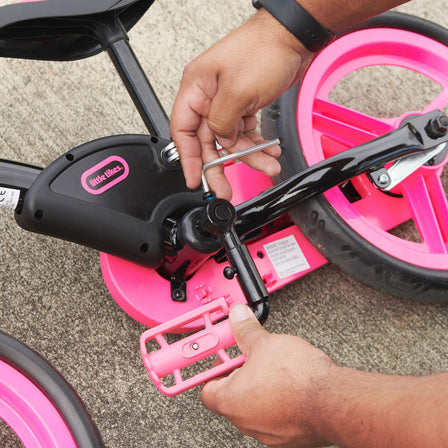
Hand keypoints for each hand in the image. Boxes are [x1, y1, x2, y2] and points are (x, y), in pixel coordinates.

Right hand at [170, 10, 311, 199]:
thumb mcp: (237, 92)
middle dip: (219, 166)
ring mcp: (228, 101)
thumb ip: (221, 123)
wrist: (295, 37)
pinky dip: (257, 143)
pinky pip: (246, 132)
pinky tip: (268, 150)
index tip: (194, 180)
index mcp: (196, 89)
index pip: (182, 130)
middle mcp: (209, 97)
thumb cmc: (264, 50)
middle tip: (224, 188)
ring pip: (231, 140)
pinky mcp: (245, 104)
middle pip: (207, 141)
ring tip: (266, 164)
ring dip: (248, 155)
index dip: (188, 159)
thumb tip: (220, 142)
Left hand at [201, 305, 334, 447]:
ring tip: (273, 368)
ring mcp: (267, 433)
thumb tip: (238, 317)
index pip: (207, 389)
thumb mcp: (264, 342)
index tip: (223, 357)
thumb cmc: (296, 377)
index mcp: (230, 401)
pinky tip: (290, 384)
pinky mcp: (289, 437)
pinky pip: (275, 416)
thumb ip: (246, 329)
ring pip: (254, 407)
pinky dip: (277, 401)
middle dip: (241, 375)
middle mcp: (245, 422)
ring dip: (259, 388)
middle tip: (251, 357)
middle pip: (232, 397)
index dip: (214, 370)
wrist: (333, 400)